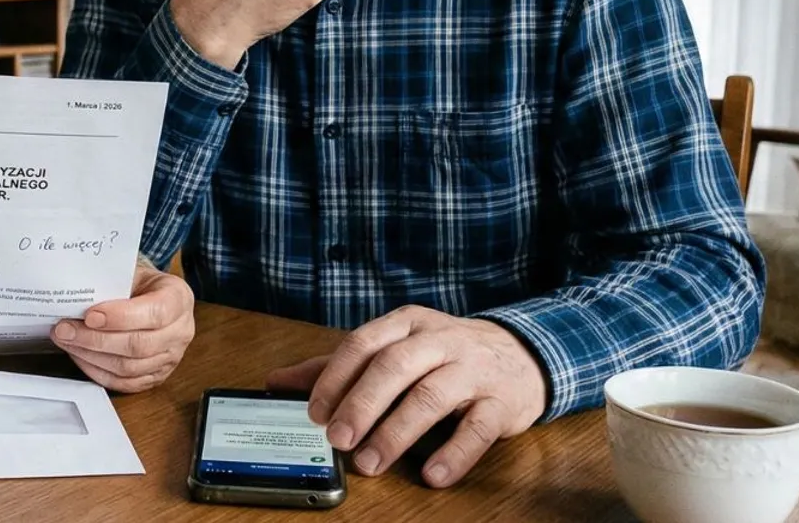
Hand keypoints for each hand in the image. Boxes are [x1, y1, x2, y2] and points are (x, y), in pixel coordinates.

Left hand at [53, 263, 194, 391]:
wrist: (154, 297)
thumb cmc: (141, 284)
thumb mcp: (132, 272)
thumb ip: (112, 284)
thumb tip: (76, 296)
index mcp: (179, 299)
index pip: (155, 313)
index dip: (120, 317)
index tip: (89, 315)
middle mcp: (180, 331)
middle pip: (138, 345)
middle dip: (95, 339)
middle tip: (65, 330)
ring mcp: (171, 358)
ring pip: (129, 367)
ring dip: (91, 356)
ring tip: (67, 341)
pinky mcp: (156, 376)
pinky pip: (125, 383)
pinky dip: (97, 372)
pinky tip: (80, 356)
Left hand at [265, 306, 546, 487]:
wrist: (521, 355)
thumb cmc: (444, 355)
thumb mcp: (394, 348)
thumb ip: (339, 366)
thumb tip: (277, 382)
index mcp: (407, 324)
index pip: (363, 344)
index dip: (335, 378)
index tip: (314, 413)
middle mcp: (439, 340)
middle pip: (394, 367)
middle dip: (361, 405)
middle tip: (336, 440)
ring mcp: (472, 369)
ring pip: (431, 396)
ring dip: (396, 432)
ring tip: (370, 463)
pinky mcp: (501, 402)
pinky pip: (478, 427)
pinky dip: (454, 453)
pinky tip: (433, 475)